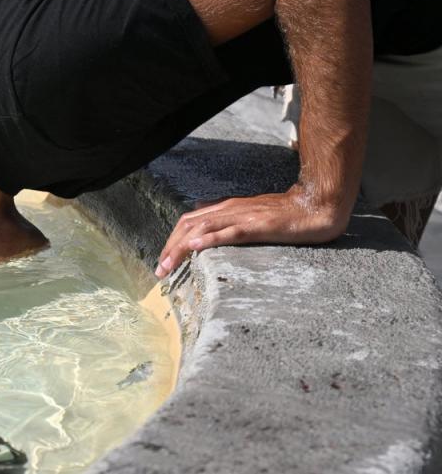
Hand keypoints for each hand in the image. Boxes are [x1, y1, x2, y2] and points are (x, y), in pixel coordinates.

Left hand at [155, 185, 347, 277]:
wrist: (315, 205)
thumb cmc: (284, 212)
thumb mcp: (248, 211)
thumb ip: (225, 213)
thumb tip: (200, 210)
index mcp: (225, 208)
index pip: (188, 221)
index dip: (172, 239)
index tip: (163, 260)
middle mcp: (229, 209)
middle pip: (188, 225)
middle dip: (170, 247)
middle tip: (159, 270)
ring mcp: (242, 217)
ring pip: (203, 229)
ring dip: (182, 247)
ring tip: (168, 264)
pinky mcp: (258, 226)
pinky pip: (230, 232)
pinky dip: (210, 239)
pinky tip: (196, 248)